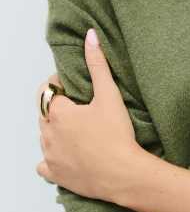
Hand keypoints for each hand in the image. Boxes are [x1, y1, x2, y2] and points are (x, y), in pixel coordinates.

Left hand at [36, 28, 140, 202]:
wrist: (123, 173)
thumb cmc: (117, 134)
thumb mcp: (109, 94)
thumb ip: (97, 64)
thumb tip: (90, 37)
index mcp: (59, 113)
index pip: (48, 90)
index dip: (61, 84)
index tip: (76, 87)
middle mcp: (48, 134)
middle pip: (45, 112)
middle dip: (59, 106)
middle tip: (83, 107)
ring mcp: (50, 156)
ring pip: (45, 136)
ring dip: (57, 130)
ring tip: (81, 129)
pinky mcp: (55, 175)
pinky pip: (45, 164)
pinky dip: (53, 157)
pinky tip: (69, 153)